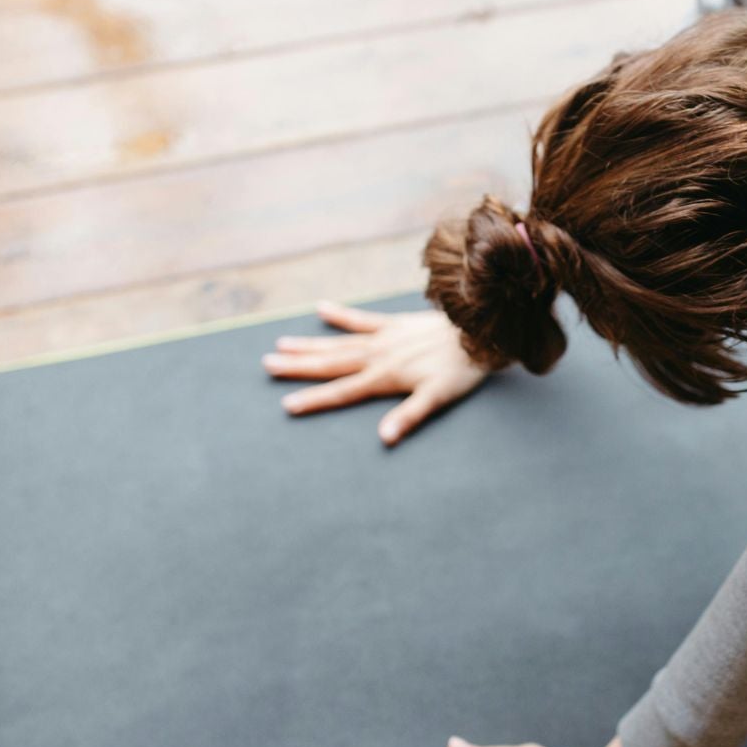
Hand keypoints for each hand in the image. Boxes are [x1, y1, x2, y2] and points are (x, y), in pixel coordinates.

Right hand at [265, 301, 486, 444]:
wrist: (478, 334)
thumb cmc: (459, 372)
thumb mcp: (436, 399)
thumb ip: (408, 417)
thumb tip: (383, 438)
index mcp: (384, 377)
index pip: (342, 392)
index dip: (314, 399)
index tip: (287, 404)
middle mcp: (377, 356)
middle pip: (330, 364)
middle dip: (298, 367)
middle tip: (267, 365)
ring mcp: (383, 337)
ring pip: (338, 342)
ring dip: (309, 344)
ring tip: (281, 344)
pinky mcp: (394, 324)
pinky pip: (362, 319)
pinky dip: (341, 315)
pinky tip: (320, 308)